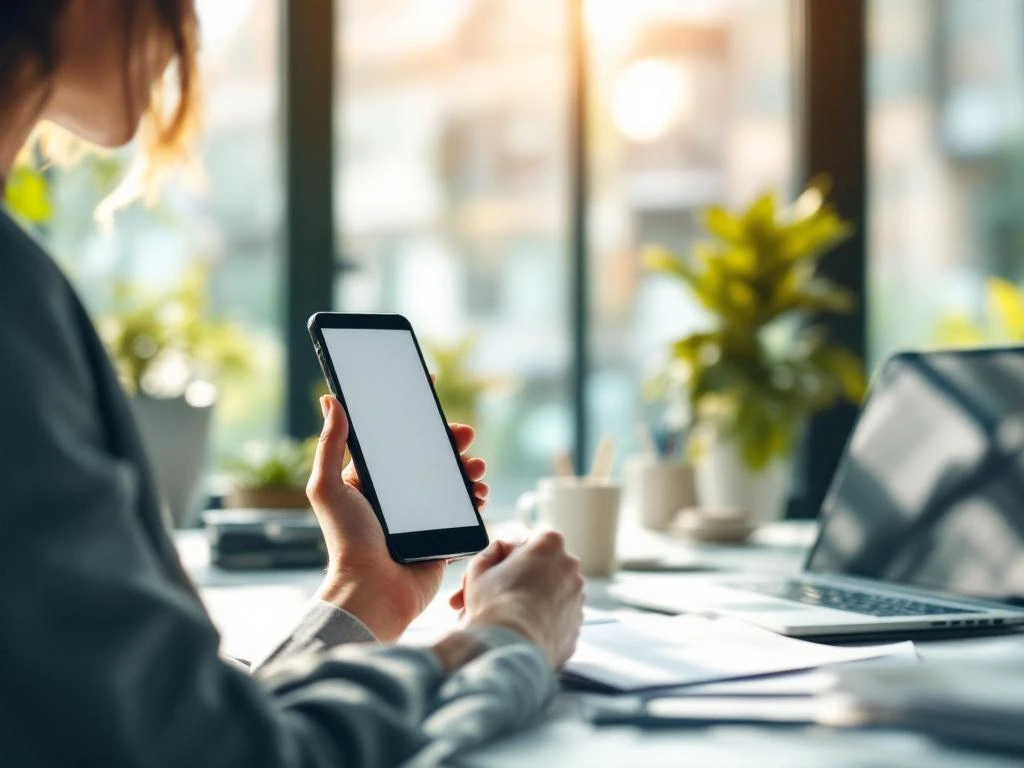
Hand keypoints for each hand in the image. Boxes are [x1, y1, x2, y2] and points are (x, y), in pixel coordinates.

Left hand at [307, 395, 488, 640]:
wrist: (373, 592)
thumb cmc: (347, 542)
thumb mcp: (329, 488)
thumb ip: (330, 444)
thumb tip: (330, 399)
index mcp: (372, 481)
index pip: (395, 440)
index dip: (413, 417)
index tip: (429, 391)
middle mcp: (398, 496)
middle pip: (430, 457)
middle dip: (451, 442)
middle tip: (465, 434)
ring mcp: (422, 515)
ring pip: (452, 480)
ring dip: (469, 468)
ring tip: (477, 467)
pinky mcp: (441, 535)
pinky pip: (464, 509)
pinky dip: (476, 497)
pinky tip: (480, 493)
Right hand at [454, 533, 584, 667]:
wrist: (511, 646)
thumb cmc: (495, 605)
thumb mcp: (479, 567)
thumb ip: (492, 552)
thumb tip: (501, 553)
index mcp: (550, 543)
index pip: (527, 542)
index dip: (506, 558)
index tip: (492, 573)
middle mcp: (570, 566)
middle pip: (540, 569)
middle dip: (518, 581)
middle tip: (493, 597)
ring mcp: (577, 597)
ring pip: (549, 595)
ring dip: (530, 602)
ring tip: (505, 617)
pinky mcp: (577, 625)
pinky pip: (555, 619)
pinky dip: (541, 623)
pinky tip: (520, 631)